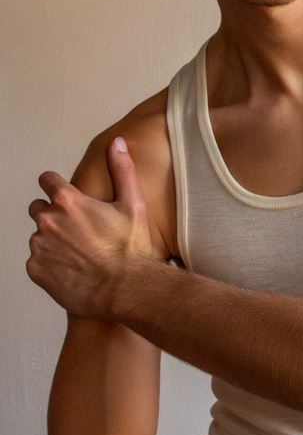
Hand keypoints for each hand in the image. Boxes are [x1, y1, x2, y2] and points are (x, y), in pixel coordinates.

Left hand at [26, 137, 160, 318]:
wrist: (127, 290)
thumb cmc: (132, 250)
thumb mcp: (133, 205)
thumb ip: (122, 171)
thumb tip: (117, 144)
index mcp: (68, 201)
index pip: (47, 180)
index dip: (57, 187)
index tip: (66, 198)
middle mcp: (48, 221)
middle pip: (39, 209)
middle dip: (54, 216)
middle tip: (79, 232)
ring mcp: (39, 246)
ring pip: (39, 238)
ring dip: (53, 242)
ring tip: (80, 255)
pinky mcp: (36, 270)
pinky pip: (38, 262)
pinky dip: (51, 266)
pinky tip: (74, 271)